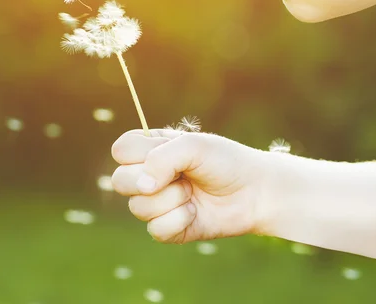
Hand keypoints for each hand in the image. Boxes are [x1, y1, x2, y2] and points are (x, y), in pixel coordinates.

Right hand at [111, 129, 269, 243]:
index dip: (136, 154)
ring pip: (138, 208)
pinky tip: (195, 212)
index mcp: (151, 150)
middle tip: (180, 176)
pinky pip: (156, 230)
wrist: (255, 192)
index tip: (165, 152)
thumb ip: (161, 158)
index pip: (121, 150)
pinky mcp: (168, 228)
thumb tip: (143, 186)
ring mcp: (157, 204)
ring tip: (193, 193)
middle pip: (119, 181)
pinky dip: (179, 220)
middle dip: (149, 181)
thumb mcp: (195, 146)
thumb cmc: (225, 162)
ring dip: (171, 200)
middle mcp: (149, 176)